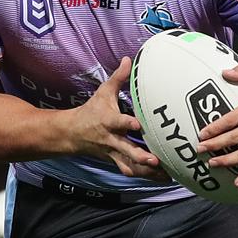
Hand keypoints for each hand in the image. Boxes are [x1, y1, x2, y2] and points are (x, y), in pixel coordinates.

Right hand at [69, 57, 162, 178]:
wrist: (72, 133)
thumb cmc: (91, 111)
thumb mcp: (103, 92)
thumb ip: (118, 77)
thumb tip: (129, 59)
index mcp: (108, 121)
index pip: (118, 122)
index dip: (127, 124)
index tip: (138, 125)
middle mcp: (111, 139)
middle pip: (126, 150)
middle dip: (140, 156)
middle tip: (156, 160)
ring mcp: (114, 153)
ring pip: (129, 165)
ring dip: (146, 171)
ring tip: (166, 174)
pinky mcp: (116, 161)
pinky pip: (131, 171)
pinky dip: (146, 176)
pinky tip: (163, 178)